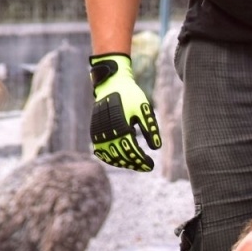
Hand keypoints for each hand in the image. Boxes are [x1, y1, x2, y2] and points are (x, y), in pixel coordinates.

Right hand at [89, 54, 160, 171]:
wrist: (111, 83)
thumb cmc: (131, 96)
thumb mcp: (144, 110)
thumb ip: (150, 129)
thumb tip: (156, 148)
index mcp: (121, 127)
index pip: (132, 151)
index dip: (141, 161)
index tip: (151, 166)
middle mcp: (108, 132)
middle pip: (121, 156)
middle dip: (135, 163)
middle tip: (146, 167)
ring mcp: (99, 132)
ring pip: (110, 155)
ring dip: (123, 162)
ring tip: (136, 164)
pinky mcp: (95, 131)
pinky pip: (101, 150)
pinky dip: (110, 157)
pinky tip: (121, 160)